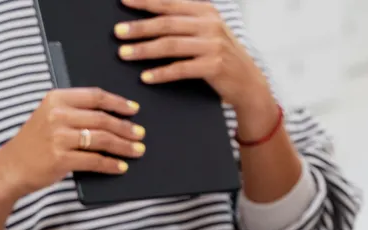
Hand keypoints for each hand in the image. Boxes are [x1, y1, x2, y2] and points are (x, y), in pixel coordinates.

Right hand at [0, 88, 144, 203]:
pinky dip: (111, 164)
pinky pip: (94, 160)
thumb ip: (74, 111)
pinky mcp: (61, 158)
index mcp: (56, 99)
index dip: (118, 103)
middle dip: (126, 128)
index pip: (95, 96)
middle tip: (141, 134)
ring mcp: (58, 137)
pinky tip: (121, 167)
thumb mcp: (49, 116)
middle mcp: (57, 115)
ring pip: (102, 139)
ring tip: (137, 151)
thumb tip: (111, 117)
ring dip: (124, 146)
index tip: (134, 110)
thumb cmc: (35, 142)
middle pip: (102, 119)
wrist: (12, 167)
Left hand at [116, 0, 277, 139]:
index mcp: (206, 12)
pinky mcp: (214, 67)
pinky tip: (146, 77)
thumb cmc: (224, 57)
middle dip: (139, 28)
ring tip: (124, 54)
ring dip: (144, 50)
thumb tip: (151, 16)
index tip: (123, 1)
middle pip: (167, 24)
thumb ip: (186, 20)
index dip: (145, 1)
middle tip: (118, 33)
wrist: (250, 83)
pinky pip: (180, 68)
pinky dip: (161, 73)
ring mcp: (213, 46)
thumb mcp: (209, 31)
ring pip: (170, 45)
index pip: (170, 3)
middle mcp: (210, 25)